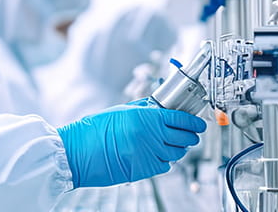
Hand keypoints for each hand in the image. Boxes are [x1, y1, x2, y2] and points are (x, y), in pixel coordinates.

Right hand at [57, 105, 206, 187]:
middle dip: (190, 136)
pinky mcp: (144, 170)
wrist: (79, 152)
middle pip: (184, 137)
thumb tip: (163, 107)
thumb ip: (144, 110)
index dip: (194, 122)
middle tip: (190, 134)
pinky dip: (166, 161)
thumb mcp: (121, 112)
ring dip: (179, 149)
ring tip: (174, 145)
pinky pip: (165, 165)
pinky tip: (159, 155)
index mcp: (146, 117)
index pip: (181, 119)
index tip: (199, 124)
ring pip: (177, 153)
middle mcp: (151, 136)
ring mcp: (149, 154)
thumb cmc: (95, 130)